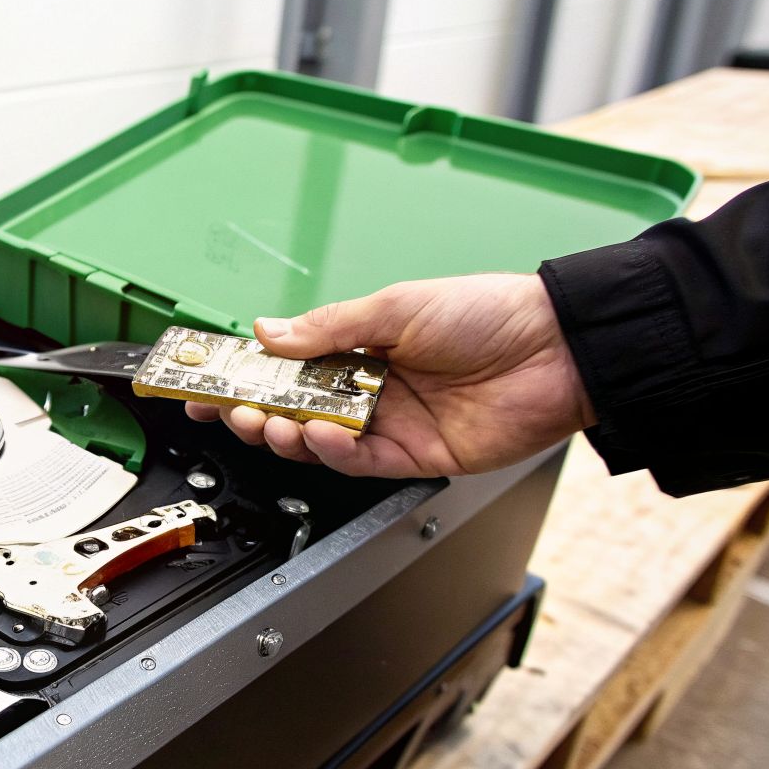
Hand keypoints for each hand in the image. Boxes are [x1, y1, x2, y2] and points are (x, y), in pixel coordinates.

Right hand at [185, 273, 594, 476]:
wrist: (560, 349)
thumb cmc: (492, 313)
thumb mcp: (397, 306)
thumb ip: (329, 326)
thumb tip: (269, 332)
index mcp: (363, 344)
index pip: (290, 363)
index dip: (248, 373)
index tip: (208, 378)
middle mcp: (373, 386)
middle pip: (296, 407)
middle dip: (254, 409)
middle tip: (227, 409)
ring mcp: (393, 422)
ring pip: (321, 440)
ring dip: (286, 434)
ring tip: (267, 422)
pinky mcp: (417, 455)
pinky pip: (361, 462)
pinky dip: (333, 453)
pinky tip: (319, 437)